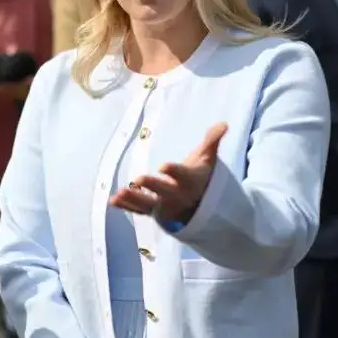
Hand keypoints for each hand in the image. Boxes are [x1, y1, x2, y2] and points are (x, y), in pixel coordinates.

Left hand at [111, 122, 227, 223]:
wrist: (203, 206)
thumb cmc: (202, 177)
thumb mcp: (208, 159)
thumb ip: (212, 141)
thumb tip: (224, 124)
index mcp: (190, 180)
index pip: (183, 175)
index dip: (174, 171)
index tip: (163, 166)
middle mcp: (177, 195)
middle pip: (164, 191)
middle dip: (153, 185)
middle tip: (139, 178)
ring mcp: (166, 206)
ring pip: (149, 204)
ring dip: (134, 198)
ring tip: (119, 193)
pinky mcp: (155, 213)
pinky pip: (140, 211)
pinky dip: (127, 206)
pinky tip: (113, 201)